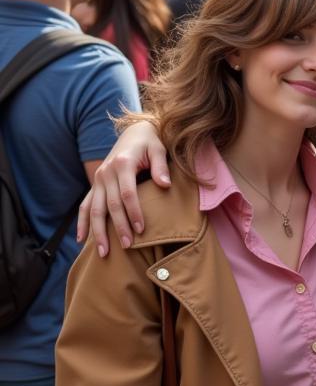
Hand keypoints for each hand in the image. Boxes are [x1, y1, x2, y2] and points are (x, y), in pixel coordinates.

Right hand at [77, 121, 169, 255]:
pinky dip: (82, 223)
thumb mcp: (159, 149)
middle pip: (110, 205)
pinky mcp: (95, 185)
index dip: (133, 212)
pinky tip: (81, 240)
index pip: (127, 193)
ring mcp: (98, 180)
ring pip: (94, 210)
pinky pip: (85, 206)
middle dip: (118, 227)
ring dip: (98, 232)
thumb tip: (165, 185)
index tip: (142, 229)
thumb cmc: (150, 143)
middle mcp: (106, 173)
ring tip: (104, 252)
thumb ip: (160, 167)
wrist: (134, 133)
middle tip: (128, 246)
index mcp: (122, 164)